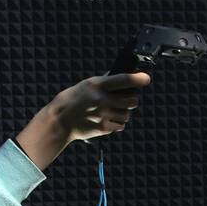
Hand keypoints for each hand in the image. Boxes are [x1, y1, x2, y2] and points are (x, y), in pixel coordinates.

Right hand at [15, 72, 151, 168]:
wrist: (60, 120)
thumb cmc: (73, 100)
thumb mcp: (86, 85)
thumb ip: (104, 82)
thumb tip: (122, 77)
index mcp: (97, 85)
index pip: (123, 80)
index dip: (137, 79)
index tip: (146, 78)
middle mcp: (102, 99)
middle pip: (131, 100)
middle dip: (131, 99)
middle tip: (126, 99)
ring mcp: (103, 115)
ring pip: (127, 114)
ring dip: (124, 112)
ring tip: (113, 111)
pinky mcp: (103, 128)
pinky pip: (121, 125)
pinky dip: (118, 123)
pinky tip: (108, 119)